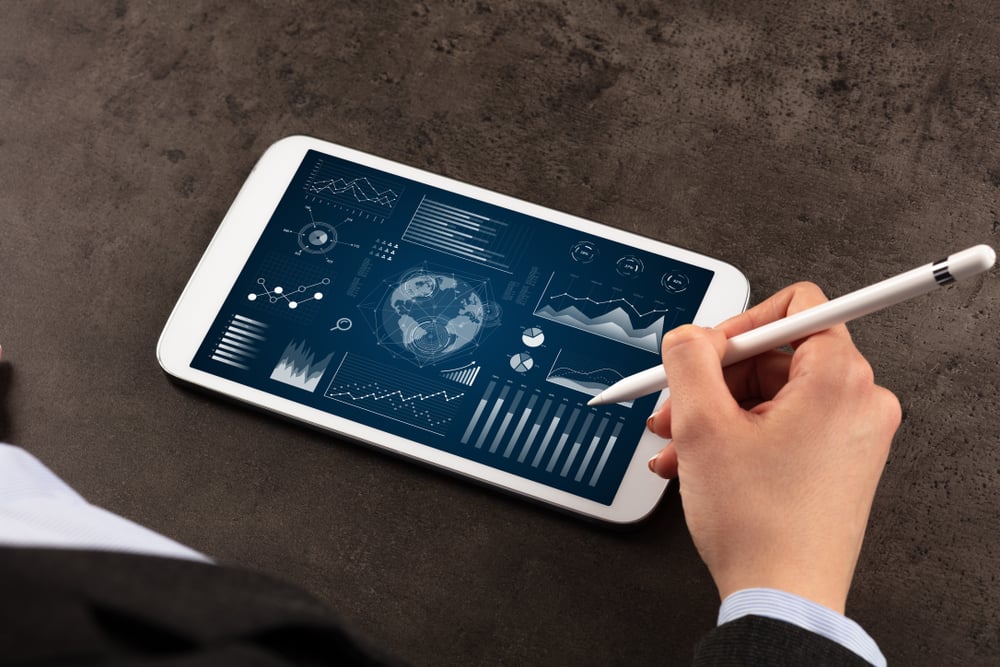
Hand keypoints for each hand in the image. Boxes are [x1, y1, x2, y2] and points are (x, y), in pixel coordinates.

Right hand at [647, 282, 900, 612]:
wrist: (783, 597)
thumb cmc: (758, 525)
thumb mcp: (702, 426)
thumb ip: (689, 360)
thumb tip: (689, 336)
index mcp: (839, 379)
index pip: (796, 307)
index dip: (739, 324)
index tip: (706, 352)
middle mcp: (858, 401)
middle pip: (774, 357)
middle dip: (713, 382)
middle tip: (675, 407)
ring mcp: (852, 435)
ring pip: (770, 397)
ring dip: (714, 415)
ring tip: (677, 445)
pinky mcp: (840, 462)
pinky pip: (783, 427)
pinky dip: (737, 437)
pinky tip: (697, 462)